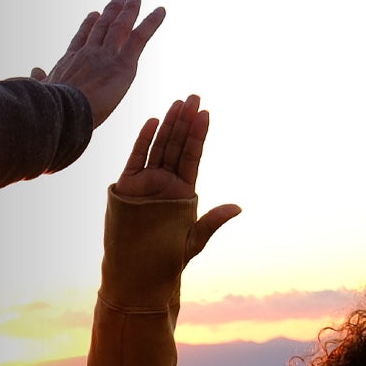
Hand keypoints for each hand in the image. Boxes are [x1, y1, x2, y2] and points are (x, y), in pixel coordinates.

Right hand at [31, 0, 163, 129]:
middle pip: (102, 27)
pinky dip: (152, 22)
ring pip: (120, 26)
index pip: (81, 39)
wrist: (61, 112)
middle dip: (111, 11)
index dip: (88, 26)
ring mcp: (105, 55)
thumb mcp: (41, 90)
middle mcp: (88, 53)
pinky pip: (140, 37)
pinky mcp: (123, 64)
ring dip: (129, 10)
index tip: (94, 14)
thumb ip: (40, 79)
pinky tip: (162, 10)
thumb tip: (34, 70)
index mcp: (70, 62)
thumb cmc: (49, 107)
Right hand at [116, 95, 240, 256]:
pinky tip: (153, 122)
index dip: (199, 134)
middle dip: (185, 120)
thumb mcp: (194, 240)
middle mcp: (166, 181)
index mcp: (184, 190)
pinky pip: (137, 158)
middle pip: (177, 145)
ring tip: (178, 102)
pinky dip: (144, 139)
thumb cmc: (167, 259)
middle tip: (194, 96)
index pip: (193, 155)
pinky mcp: (127, 185)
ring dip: (169, 123)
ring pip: (159, 146)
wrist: (137, 270)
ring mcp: (147, 181)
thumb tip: (238, 208)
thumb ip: (212, 222)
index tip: (206, 113)